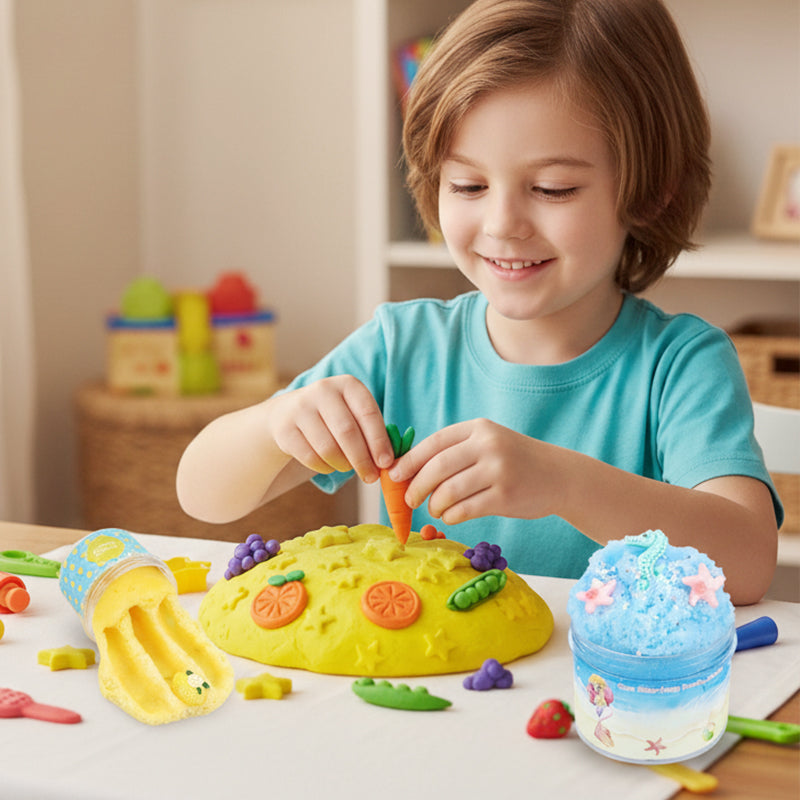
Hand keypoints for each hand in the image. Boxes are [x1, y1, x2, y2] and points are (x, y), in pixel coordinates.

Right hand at [267, 375, 393, 482]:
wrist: (288, 414)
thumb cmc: (334, 418)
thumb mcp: (354, 415)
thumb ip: (372, 433)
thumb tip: (387, 463)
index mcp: (348, 384)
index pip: (368, 413)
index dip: (379, 441)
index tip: (386, 463)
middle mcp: (323, 390)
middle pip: (347, 432)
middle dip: (362, 460)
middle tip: (371, 478)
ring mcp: (301, 407)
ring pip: (328, 448)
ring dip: (343, 465)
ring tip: (348, 468)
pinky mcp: (284, 428)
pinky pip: (310, 457)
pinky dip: (324, 467)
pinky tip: (329, 465)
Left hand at [389, 419, 560, 523]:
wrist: (559, 475)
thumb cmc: (514, 461)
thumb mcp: (488, 443)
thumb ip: (455, 451)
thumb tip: (408, 470)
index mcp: (479, 428)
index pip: (434, 443)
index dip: (410, 460)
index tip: (394, 474)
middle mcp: (488, 445)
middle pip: (437, 468)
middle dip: (416, 486)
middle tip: (409, 499)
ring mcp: (498, 470)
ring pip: (448, 492)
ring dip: (435, 505)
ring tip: (435, 508)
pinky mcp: (505, 496)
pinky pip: (465, 509)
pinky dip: (451, 516)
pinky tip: (452, 515)